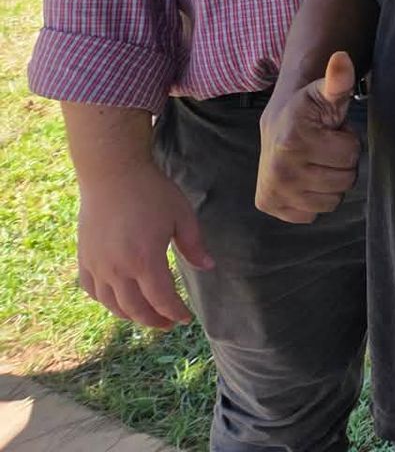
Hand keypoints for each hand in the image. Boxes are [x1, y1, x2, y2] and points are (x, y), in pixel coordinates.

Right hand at [75, 159, 211, 328]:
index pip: (161, 299)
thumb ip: (194, 246)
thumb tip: (208, 267)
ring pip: (112, 304)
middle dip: (155, 320)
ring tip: (147, 315)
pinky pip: (92, 290)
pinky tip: (118, 301)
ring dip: (131, 315)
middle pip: (135, 308)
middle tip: (169, 323)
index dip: (175, 312)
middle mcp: (117, 269)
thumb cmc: (152, 192)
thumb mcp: (182, 216)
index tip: (187, 318)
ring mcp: (96, 265)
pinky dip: (106, 301)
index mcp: (144, 260)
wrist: (113, 173)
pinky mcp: (84, 258)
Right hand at [255, 51, 360, 223]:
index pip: (350, 154)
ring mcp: (273, 191)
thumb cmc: (307, 109)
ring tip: (315, 161)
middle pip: (344, 181)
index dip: (347, 140)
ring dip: (330, 183)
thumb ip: (338, 80)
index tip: (329, 131)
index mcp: (293, 140)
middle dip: (340, 163)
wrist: (276, 126)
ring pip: (332, 201)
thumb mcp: (324, 92)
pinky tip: (305, 178)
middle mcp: (279, 170)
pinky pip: (313, 214)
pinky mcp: (270, 206)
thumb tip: (342, 59)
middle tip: (323, 148)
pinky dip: (313, 199)